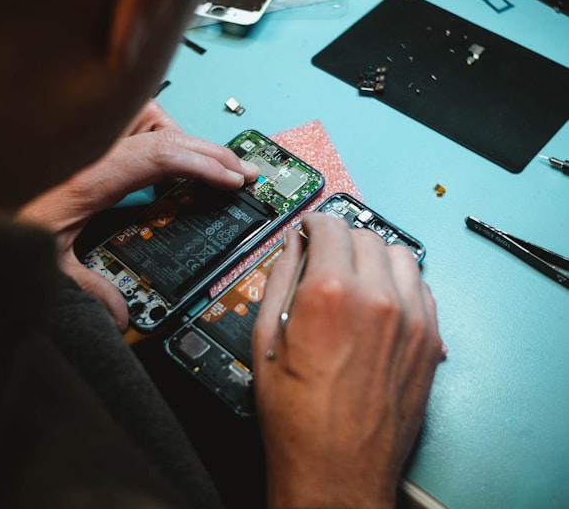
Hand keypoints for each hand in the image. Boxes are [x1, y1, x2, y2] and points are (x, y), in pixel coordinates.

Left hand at [17, 100, 258, 330]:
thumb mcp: (45, 260)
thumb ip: (85, 288)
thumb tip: (119, 314)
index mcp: (91, 175)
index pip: (162, 156)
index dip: (205, 164)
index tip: (234, 179)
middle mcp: (94, 146)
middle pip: (165, 129)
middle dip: (210, 150)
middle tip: (238, 170)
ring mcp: (92, 136)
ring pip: (150, 114)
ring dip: (179, 136)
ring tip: (200, 164)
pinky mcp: (88, 137)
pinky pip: (134, 120)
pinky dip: (157, 135)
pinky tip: (161, 162)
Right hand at [252, 213, 441, 508]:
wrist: (337, 472)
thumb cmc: (298, 419)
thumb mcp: (267, 340)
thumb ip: (280, 279)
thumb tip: (291, 247)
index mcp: (330, 294)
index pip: (330, 226)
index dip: (314, 223)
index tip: (310, 229)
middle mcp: (377, 299)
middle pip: (365, 236)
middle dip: (341, 239)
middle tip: (326, 257)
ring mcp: (411, 319)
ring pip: (399, 255)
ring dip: (374, 256)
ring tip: (355, 278)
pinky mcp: (429, 340)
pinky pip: (421, 287)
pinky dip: (400, 282)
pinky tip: (380, 301)